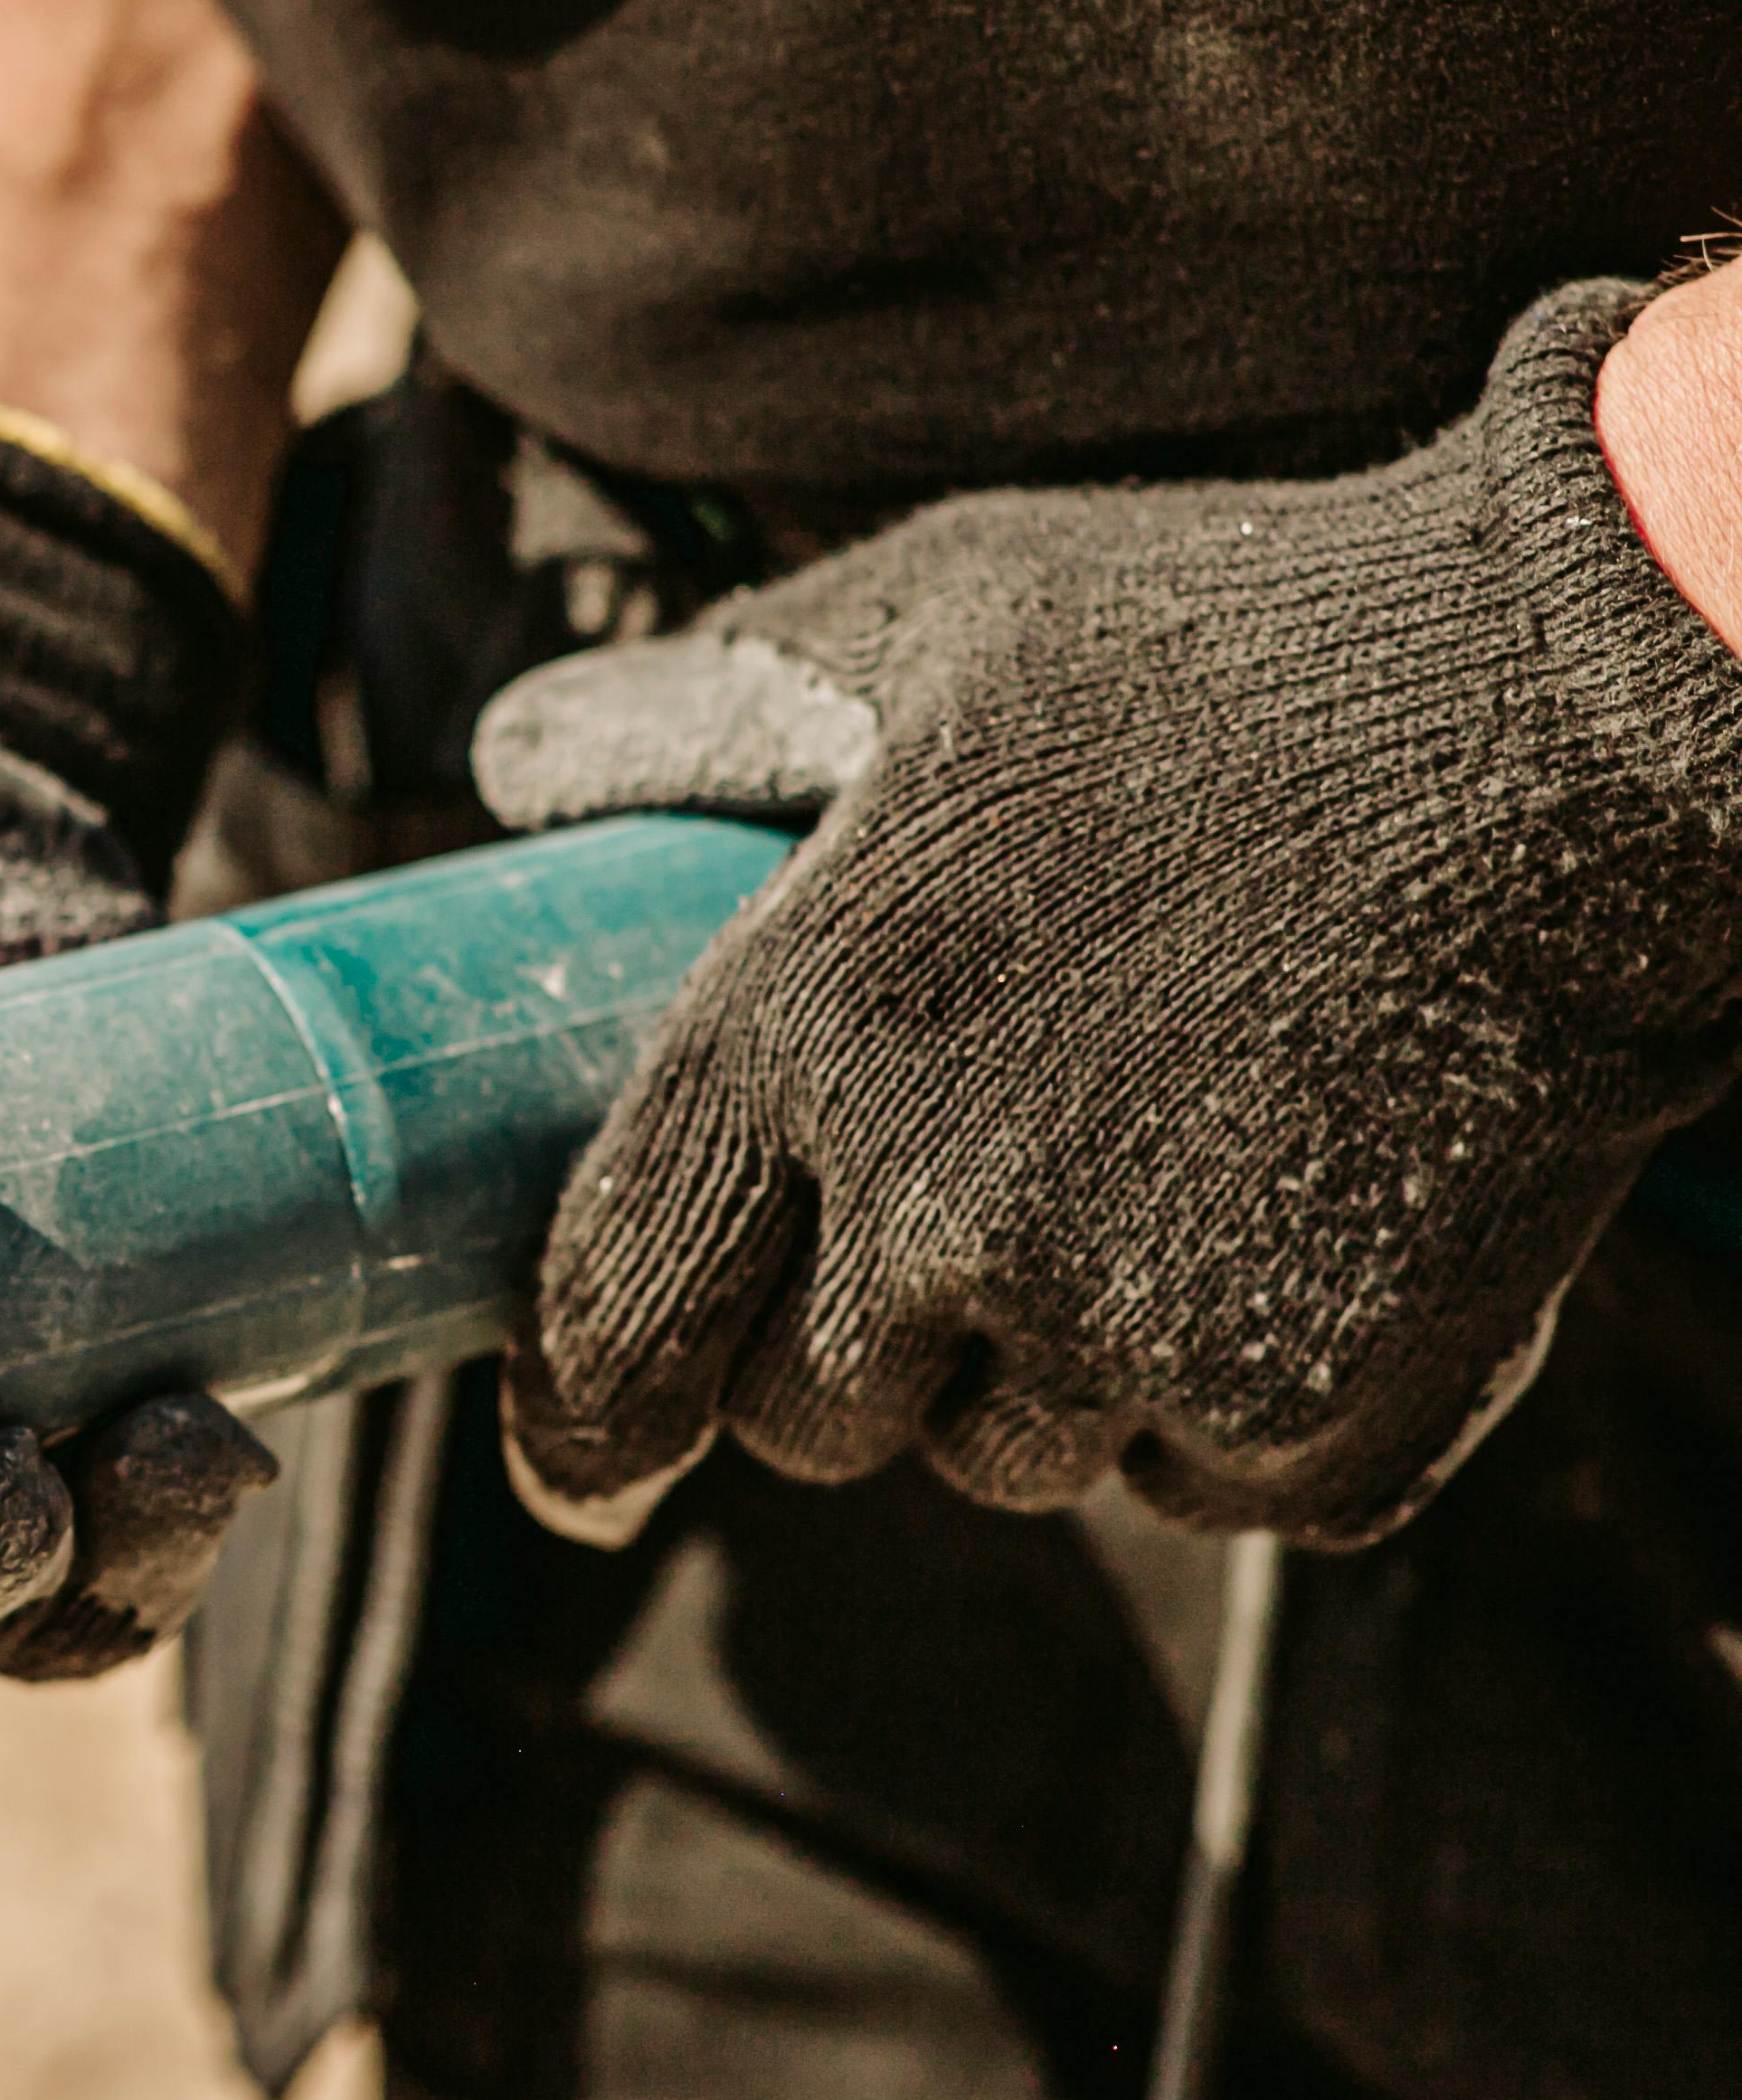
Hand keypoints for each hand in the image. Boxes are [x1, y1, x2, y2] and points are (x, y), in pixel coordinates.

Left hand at [471, 281, 1741, 1545]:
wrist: (1584, 721)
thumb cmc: (1239, 645)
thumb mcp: (933, 612)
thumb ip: (699, 705)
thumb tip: (515, 767)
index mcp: (801, 1031)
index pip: (612, 1312)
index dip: (576, 1416)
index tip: (571, 1464)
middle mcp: (937, 1209)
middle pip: (802, 1419)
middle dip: (829, 1359)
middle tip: (924, 1232)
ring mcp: (1133, 1325)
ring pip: (992, 1459)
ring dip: (1020, 1380)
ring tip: (1125, 1193)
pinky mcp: (1314, 1404)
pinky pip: (1191, 1488)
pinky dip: (1210, 1415)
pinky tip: (1272, 1245)